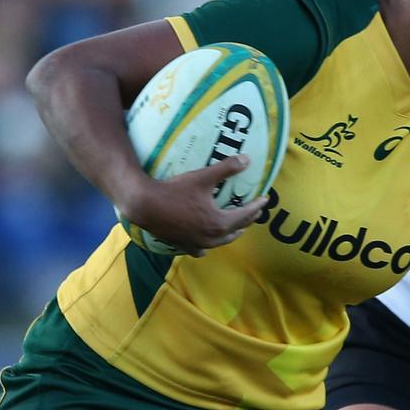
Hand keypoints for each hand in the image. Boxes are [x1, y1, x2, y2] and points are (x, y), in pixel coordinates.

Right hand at [116, 154, 267, 256]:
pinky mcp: (184, 246)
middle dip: (247, 220)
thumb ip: (227, 168)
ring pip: (221, 242)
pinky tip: (206, 245)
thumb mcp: (203, 177)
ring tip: (237, 227)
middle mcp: (211, 238)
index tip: (265, 199)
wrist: (145, 205)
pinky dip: (208, 245)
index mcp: (219, 223)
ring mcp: (197, 244)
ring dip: (231, 233)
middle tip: (254, 211)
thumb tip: (247, 160)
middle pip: (236, 230)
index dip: (257, 206)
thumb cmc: (175, 191)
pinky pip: (201, 249)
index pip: (245, 215)